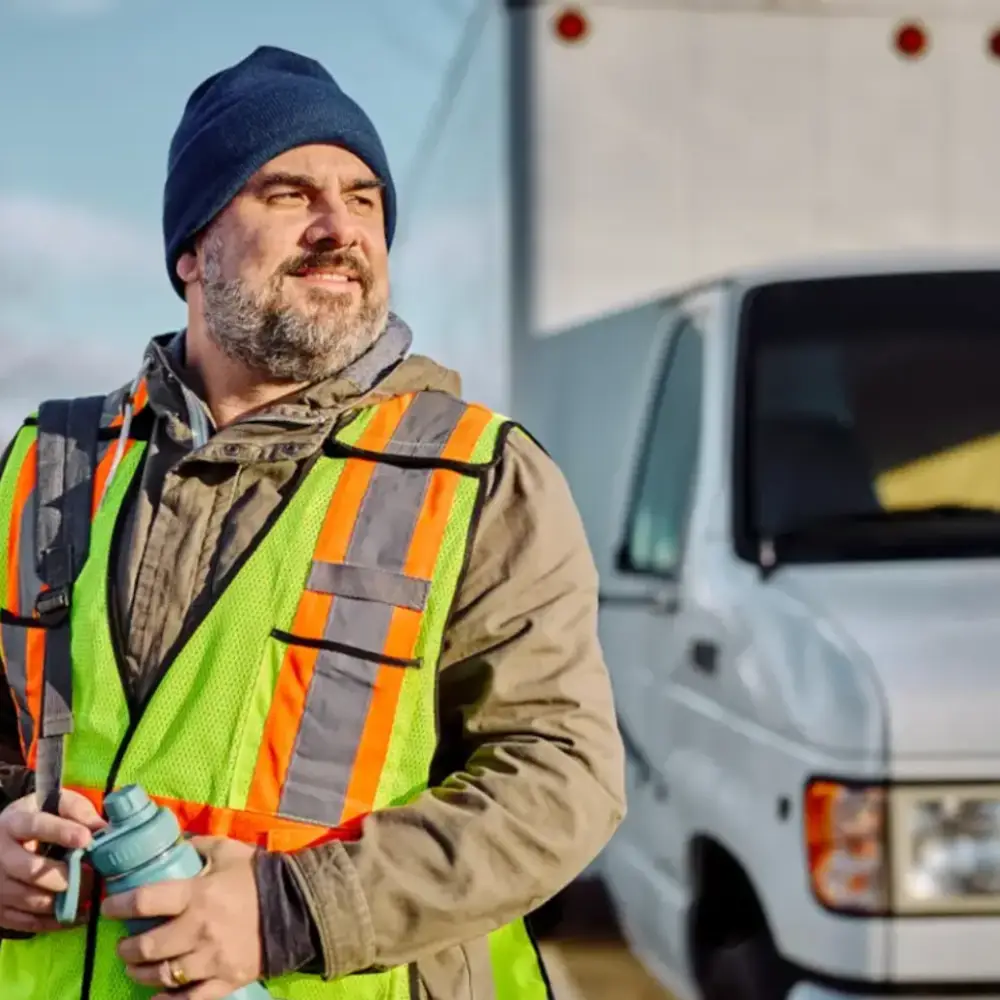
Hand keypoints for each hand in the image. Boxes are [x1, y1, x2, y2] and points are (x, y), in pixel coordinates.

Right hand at [0, 789, 105, 932]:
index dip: (61, 832)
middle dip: (66, 875)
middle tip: (93, 875)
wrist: (4, 840)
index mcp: (14, 823)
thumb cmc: (39, 817)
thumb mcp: (54, 804)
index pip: (35, 826)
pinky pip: (28, 922)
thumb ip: (77, 811)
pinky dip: (56, 921)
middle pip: (31, 871)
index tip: (86, 838)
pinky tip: (79, 913)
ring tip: (90, 893)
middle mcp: (0, 855)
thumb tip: (103, 830)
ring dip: (64, 900)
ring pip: (31, 899)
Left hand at [103, 836, 262, 999]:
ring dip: (141, 974)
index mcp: (198, 895)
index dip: (119, 905)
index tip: (109, 907)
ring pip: (162, 976)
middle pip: (146, 948)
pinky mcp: (225, 982)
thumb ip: (198, 845)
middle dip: (126, 949)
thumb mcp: (228, 851)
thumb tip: (174, 843)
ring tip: (137, 968)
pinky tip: (154, 999)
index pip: (145, 901)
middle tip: (123, 945)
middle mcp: (199, 930)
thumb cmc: (257, 876)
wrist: (297, 906)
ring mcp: (211, 960)